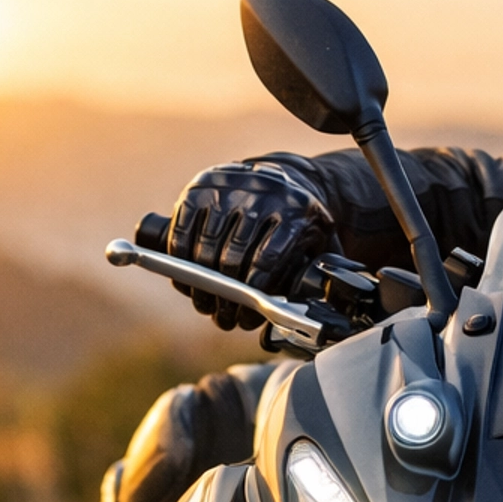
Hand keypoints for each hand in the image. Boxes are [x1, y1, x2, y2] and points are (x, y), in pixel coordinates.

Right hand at [166, 158, 335, 330]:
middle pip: (232, 255)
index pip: (267, 259)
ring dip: (201, 284)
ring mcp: (227, 188)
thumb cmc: (302, 225)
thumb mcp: (322, 244)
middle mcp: (259, 195)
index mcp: (294, 211)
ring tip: (205, 306)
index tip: (248, 317)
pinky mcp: (200, 187)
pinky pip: (182, 228)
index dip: (254, 293)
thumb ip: (321, 275)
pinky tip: (187, 280)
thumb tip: (311, 317)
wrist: (283, 182)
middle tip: (224, 320)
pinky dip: (180, 259)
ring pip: (205, 245)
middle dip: (225, 296)